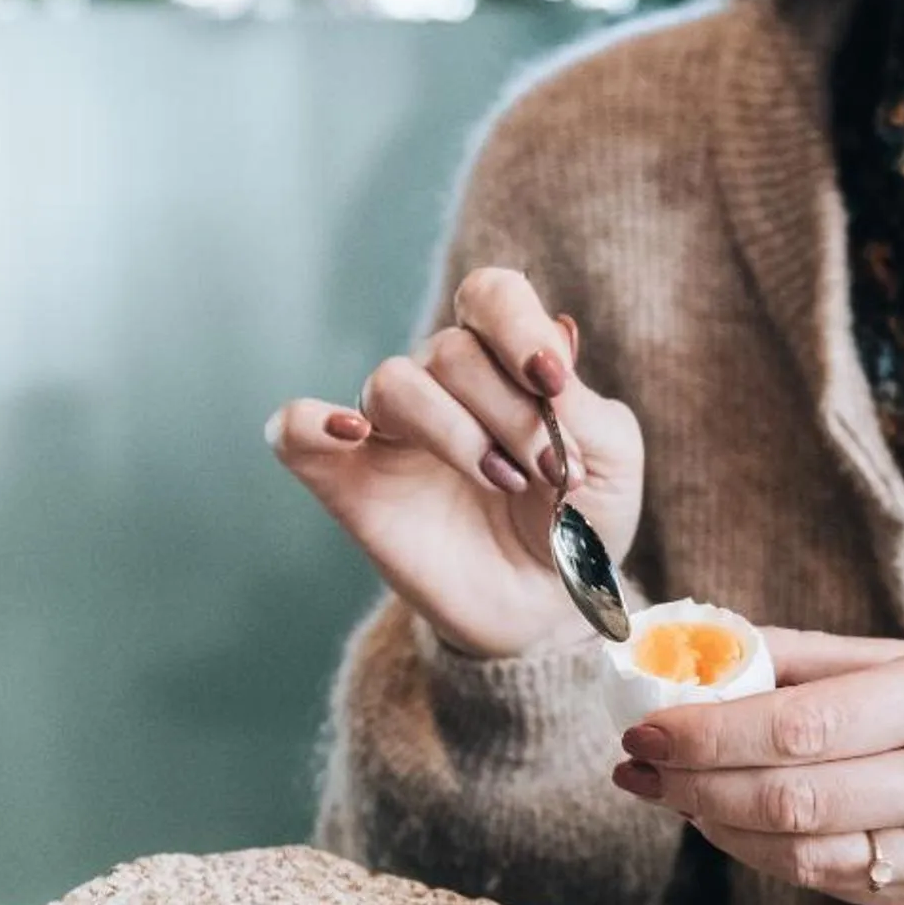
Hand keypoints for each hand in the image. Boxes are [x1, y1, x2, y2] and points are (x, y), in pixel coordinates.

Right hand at [268, 268, 642, 659]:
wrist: (548, 608)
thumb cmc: (580, 522)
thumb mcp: (611, 457)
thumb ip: (581, 404)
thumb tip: (544, 361)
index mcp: (502, 361)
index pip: (491, 296)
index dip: (518, 327)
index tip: (553, 383)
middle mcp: (439, 385)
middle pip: (451, 352)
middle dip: (508, 412)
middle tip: (548, 473)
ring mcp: (388, 433)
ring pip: (391, 383)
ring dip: (452, 430)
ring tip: (501, 482)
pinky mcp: (347, 484)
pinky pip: (292, 431)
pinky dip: (309, 421)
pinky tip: (350, 434)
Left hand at [611, 630, 903, 904]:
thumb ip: (813, 662)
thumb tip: (703, 652)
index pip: (803, 727)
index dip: (711, 736)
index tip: (646, 730)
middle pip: (792, 800)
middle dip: (694, 787)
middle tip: (636, 768)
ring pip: (804, 856)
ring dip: (718, 828)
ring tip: (671, 796)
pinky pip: (833, 886)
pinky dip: (767, 857)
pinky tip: (730, 827)